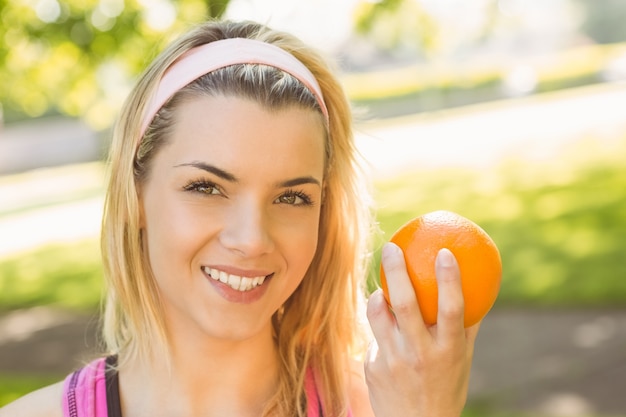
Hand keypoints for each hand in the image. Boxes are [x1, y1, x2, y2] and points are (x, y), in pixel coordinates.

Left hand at [364, 243, 479, 416]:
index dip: (449, 278)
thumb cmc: (444, 388)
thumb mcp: (462, 362)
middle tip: (391, 247)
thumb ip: (466, 328)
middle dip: (396, 270)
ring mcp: (393, 360)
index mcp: (448, 351)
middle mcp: (420, 354)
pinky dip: (378, 327)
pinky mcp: (373, 366)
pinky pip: (373, 335)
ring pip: (378, 314)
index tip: (445, 250)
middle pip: (405, 304)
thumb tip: (479, 291)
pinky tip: (381, 329)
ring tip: (379, 287)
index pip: (451, 309)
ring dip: (377, 295)